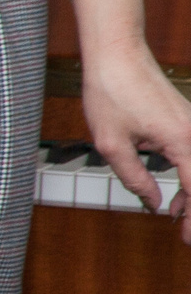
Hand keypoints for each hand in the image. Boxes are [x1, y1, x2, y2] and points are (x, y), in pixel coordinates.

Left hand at [81, 37, 190, 241]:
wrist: (117, 54)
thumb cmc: (111, 93)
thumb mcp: (112, 144)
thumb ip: (134, 178)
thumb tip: (151, 203)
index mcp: (182, 140)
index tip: (187, 239)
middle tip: (185, 236)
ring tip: (175, 217)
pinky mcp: (187, 121)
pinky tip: (175, 195)